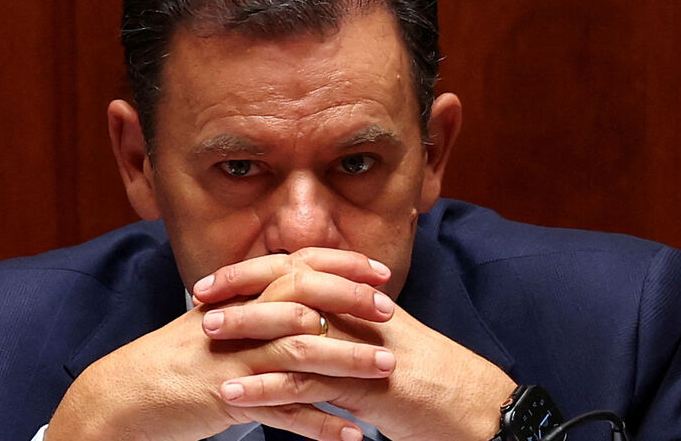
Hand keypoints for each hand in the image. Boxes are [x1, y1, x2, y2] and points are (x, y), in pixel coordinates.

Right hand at [45, 250, 395, 440]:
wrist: (126, 395)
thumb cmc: (178, 361)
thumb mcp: (220, 323)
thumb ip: (259, 308)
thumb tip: (305, 302)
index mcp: (239, 295)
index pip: (297, 265)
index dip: (341, 264)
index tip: (379, 271)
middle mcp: (238, 318)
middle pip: (304, 299)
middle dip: (351, 303)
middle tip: (391, 313)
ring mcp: (232, 357)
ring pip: (300, 352)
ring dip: (347, 360)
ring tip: (386, 369)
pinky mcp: (226, 397)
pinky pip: (282, 411)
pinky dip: (318, 424)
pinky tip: (350, 435)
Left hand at [195, 249, 517, 440]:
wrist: (481, 411)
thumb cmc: (433, 383)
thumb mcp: (387, 344)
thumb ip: (350, 328)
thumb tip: (308, 321)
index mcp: (366, 300)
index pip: (303, 269)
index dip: (258, 270)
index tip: (219, 278)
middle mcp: (363, 314)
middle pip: (293, 287)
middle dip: (243, 289)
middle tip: (200, 296)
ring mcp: (364, 347)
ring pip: (294, 331)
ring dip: (246, 331)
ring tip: (206, 336)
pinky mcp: (366, 387)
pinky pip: (307, 383)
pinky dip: (266, 387)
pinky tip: (234, 392)